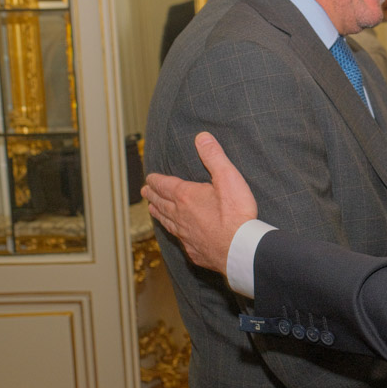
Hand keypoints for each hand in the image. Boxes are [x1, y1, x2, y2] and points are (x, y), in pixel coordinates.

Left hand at [142, 132, 256, 273]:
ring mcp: (186, 234)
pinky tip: (176, 234)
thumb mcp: (228, 178)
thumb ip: (214, 157)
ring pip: (166, 221)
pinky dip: (173, 233)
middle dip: (152, 195)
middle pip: (161, 203)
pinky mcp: (194, 250)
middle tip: (145, 192)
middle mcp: (180, 215)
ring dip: (158, 213)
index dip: (156, 180)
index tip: (149, 178)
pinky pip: (179, 239)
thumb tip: (201, 137)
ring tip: (152, 209)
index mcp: (187, 196)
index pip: (165, 185)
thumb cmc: (236, 213)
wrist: (241, 248)